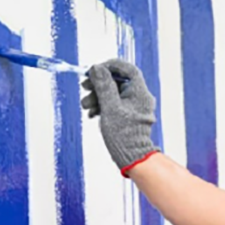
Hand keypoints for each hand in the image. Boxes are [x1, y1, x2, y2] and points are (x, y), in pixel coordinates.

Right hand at [82, 58, 159, 172]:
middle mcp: (139, 97)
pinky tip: (92, 113)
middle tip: (85, 86)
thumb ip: (104, 86)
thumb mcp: (110, 107)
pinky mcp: (128, 116)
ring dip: (97, 96)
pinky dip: (102, 106)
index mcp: (139, 92)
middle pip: (117, 81)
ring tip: (85, 105)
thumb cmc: (124, 135)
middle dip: (99, 84)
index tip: (96, 69)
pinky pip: (114, 104)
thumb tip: (97, 68)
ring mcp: (134, 107)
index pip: (127, 69)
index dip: (111, 66)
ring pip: (113, 93)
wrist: (132, 157)